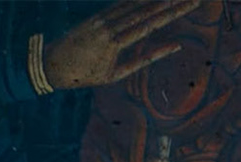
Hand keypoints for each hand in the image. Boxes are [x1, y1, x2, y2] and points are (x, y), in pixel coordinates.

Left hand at [42, 0, 199, 90]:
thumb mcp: (116, 74)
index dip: (171, 12)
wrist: (51, 65)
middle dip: (170, 2)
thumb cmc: (86, 75)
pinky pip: (121, 4)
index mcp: (115, 42)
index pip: (150, 24)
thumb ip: (144, 59)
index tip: (188, 4)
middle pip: (146, 10)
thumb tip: (171, 48)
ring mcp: (102, 18)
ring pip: (134, 3)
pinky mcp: (97, 15)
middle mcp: (109, 26)